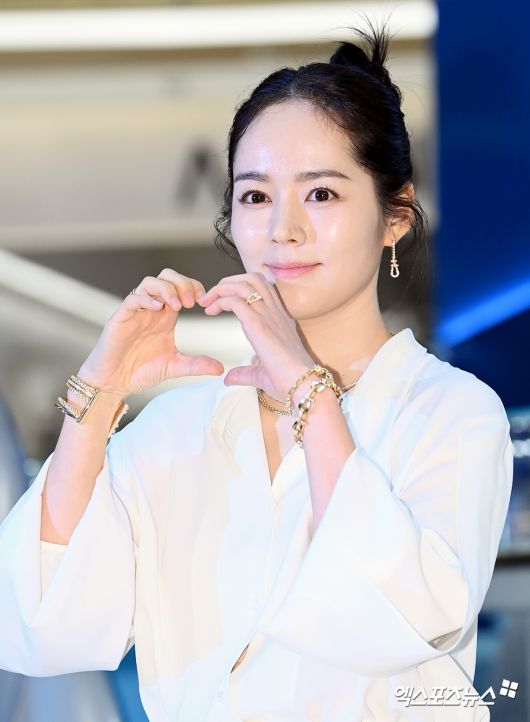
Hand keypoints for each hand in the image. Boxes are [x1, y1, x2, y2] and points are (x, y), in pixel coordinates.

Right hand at [79, 268, 224, 396]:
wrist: (114, 382)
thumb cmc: (140, 371)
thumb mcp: (174, 366)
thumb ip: (196, 365)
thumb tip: (220, 368)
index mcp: (165, 315)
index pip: (181, 287)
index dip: (194, 287)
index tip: (204, 302)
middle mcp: (151, 309)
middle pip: (166, 277)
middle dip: (182, 283)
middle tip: (192, 302)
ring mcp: (136, 311)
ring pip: (149, 282)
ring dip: (166, 289)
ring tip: (177, 305)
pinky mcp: (120, 318)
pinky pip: (132, 299)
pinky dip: (146, 299)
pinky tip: (158, 309)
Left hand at [197, 272, 315, 399]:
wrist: (302, 385)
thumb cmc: (288, 382)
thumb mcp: (261, 374)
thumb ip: (244, 372)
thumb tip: (228, 378)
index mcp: (279, 320)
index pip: (263, 288)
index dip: (241, 288)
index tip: (223, 302)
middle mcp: (275, 312)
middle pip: (253, 278)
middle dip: (228, 282)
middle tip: (210, 297)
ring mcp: (268, 315)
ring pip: (243, 284)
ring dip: (221, 288)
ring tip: (206, 301)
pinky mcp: (258, 324)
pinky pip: (235, 300)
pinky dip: (219, 300)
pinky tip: (210, 311)